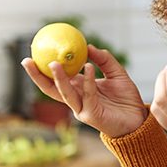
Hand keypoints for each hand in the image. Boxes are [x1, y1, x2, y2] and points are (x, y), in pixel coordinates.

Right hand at [21, 45, 146, 137]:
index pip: (56, 78)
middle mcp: (76, 99)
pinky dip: (88, 81)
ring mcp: (82, 108)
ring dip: (58, 79)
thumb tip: (89, 46)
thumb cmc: (126, 99)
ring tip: (53, 64)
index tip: (33, 53)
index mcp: (78, 89)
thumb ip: (104, 60)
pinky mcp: (92, 115)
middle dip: (37, 77)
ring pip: (65, 93)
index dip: (43, 68)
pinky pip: (89, 95)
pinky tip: (88, 66)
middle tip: (27, 61)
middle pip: (51, 89)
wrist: (138, 119)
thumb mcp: (116, 73)